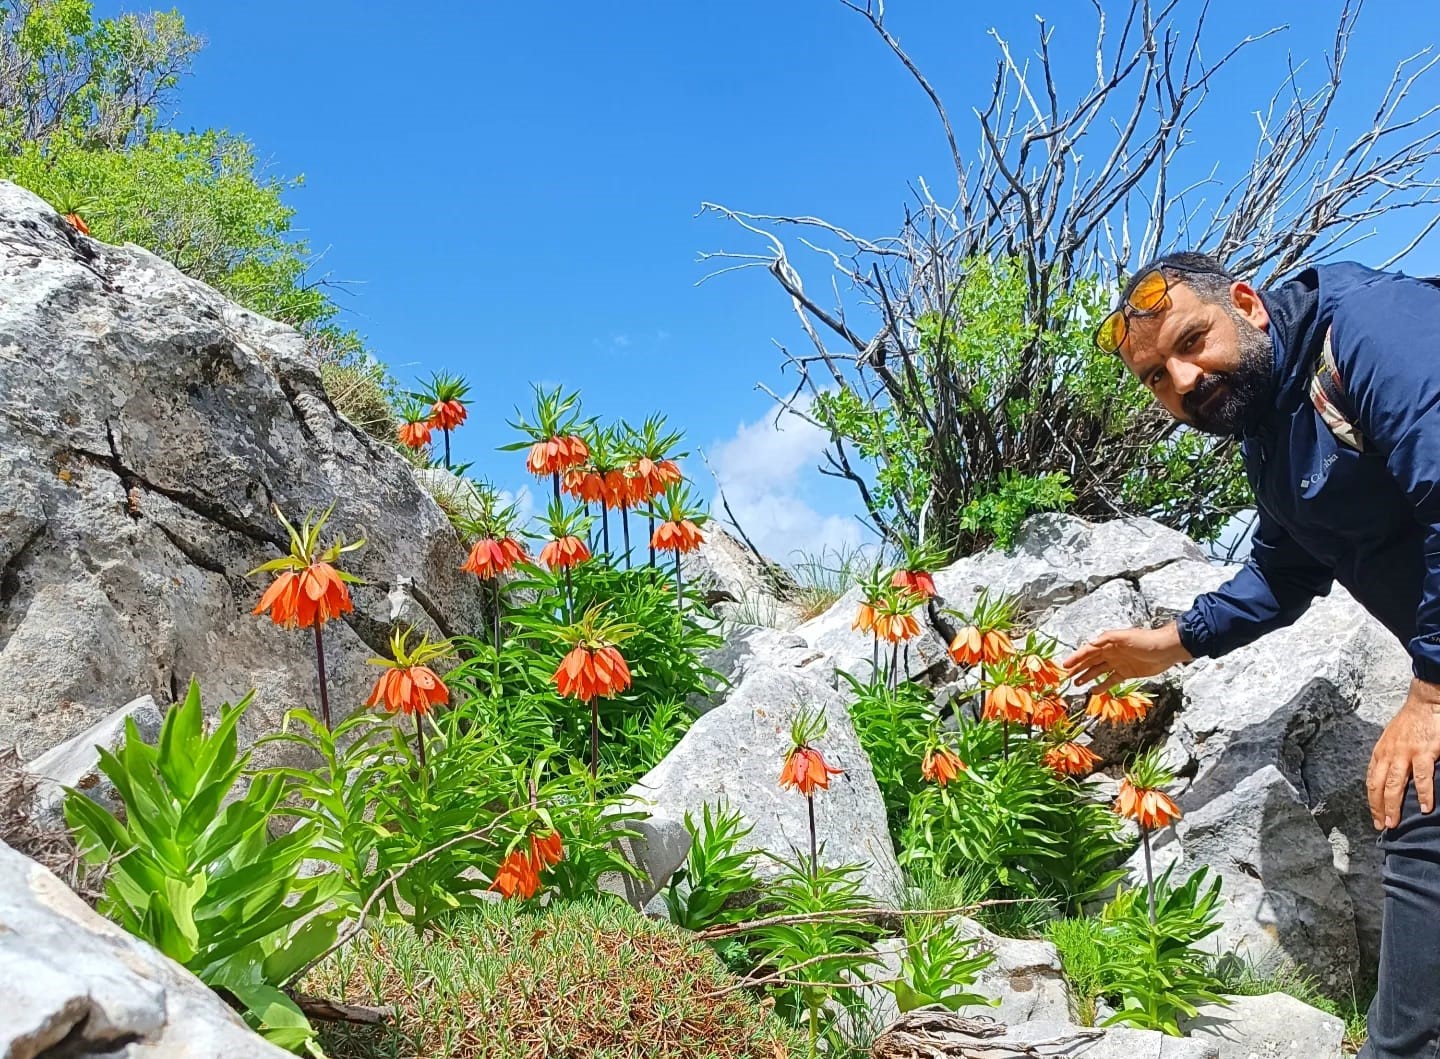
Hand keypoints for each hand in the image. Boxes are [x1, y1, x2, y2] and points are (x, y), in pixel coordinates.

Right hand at [1061, 622, 1192, 690]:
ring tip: (1076, 683)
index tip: (1065, 665)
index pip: (1087, 651)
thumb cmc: (1146, 641)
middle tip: (1066, 676)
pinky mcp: (1126, 673)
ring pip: (1098, 671)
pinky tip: (1094, 691)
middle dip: (1078, 668)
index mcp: (1108, 643)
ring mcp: (1118, 663)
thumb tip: (1090, 643)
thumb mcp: (1125, 637)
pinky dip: (1102, 685)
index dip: (1076, 658)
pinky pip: (1111, 680)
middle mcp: (1110, 653)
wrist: (1166, 650)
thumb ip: (1107, 639)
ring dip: (1087, 676)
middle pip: (1090, 661)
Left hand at [1367, 679, 1439, 828]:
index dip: (1372, 800)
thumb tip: (1391, 779)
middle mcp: (1388, 754)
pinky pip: (1421, 777)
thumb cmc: (1412, 722)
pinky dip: (1422, 794)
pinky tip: (1424, 808)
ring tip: (1395, 822)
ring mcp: (1405, 753)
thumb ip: (1391, 758)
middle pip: (1378, 786)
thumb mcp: (1393, 740)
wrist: (1426, 702)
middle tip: (1382, 826)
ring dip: (1393, 805)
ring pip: (1395, 784)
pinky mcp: (1423, 752)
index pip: (1371, 780)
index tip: (1375, 816)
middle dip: (1378, 808)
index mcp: (1380, 752)